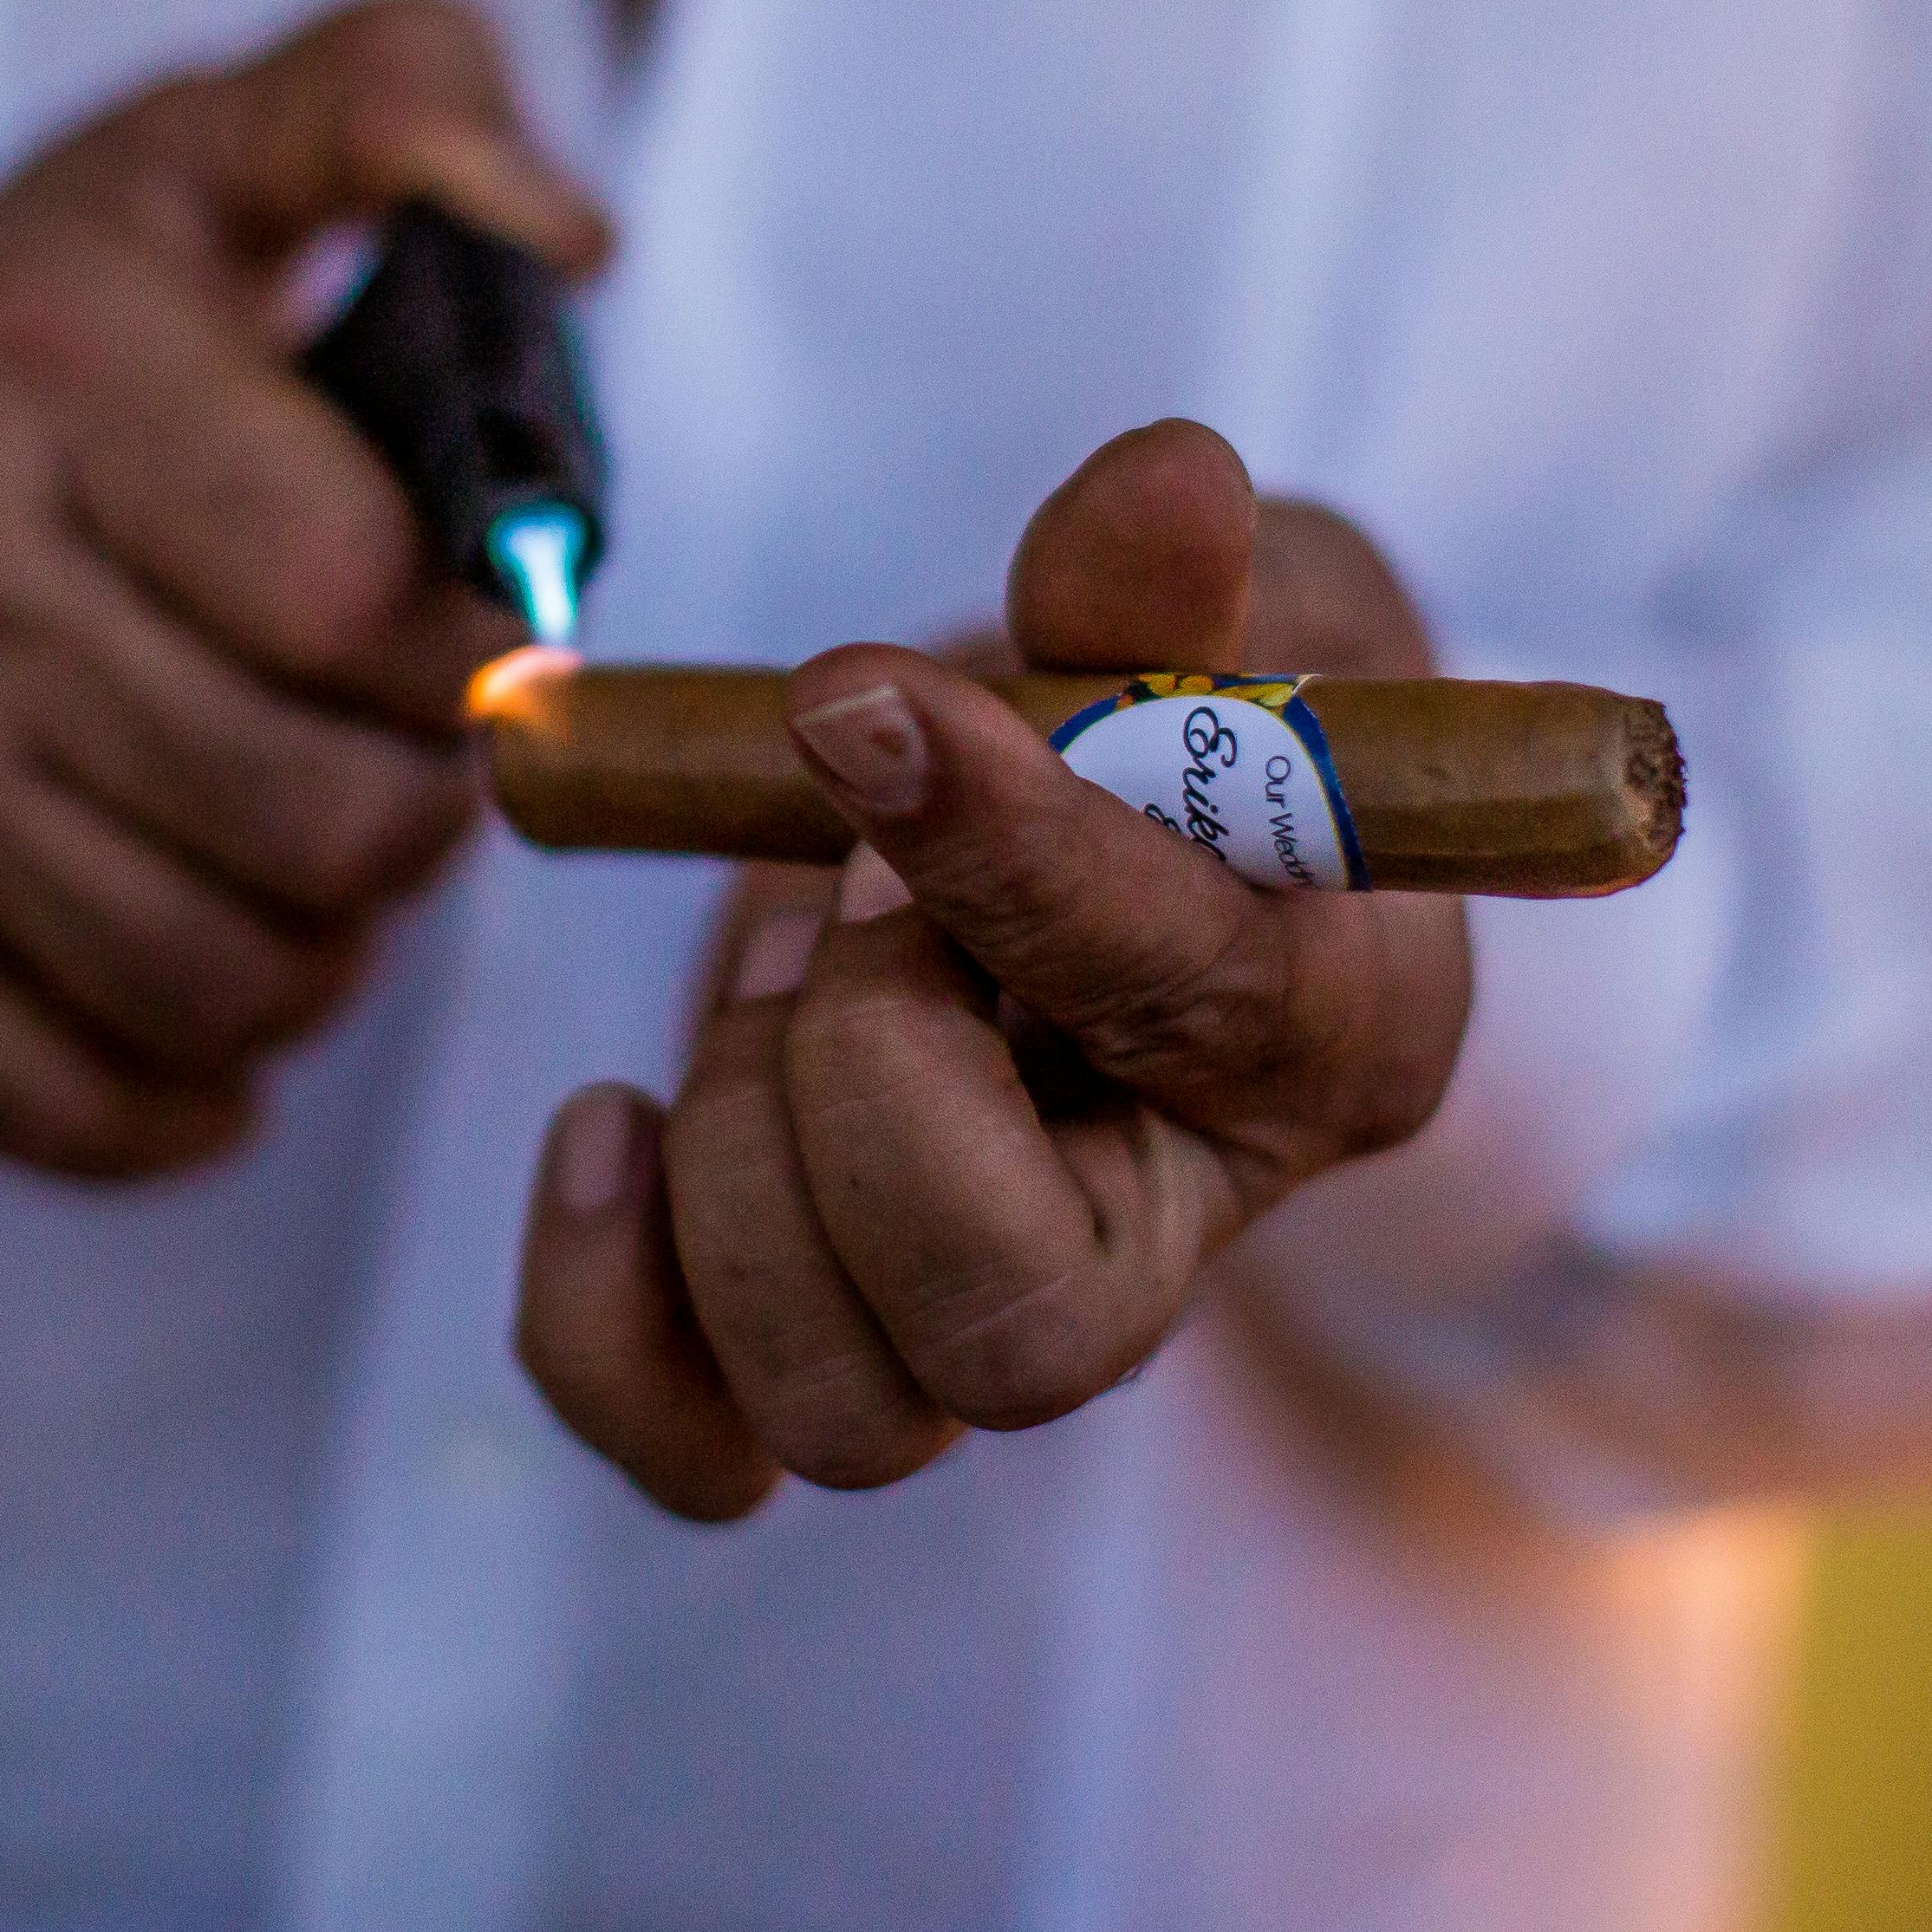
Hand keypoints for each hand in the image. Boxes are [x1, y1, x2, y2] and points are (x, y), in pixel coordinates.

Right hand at [0, 0, 608, 1179]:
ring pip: (223, 979)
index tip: (487, 628)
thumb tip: (572, 233)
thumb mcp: (188, 152)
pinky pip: (68, 1102)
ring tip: (322, 864)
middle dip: (424, 816)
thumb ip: (397, 96)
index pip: (359, 588)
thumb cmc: (8, 338)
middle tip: (414, 763)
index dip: (481, 643)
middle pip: (320, 817)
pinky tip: (216, 1002)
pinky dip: (186, 1092)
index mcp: (48, 365)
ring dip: (330, 956)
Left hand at [513, 420, 1469, 1515]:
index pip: (1187, 1001)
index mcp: (1331, 1037)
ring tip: (776, 955)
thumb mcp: (1226, 608)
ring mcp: (994, 1312)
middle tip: (842, 881)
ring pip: (849, 1408)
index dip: (1012, 859)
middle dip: (865, 1077)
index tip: (864, 706)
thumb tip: (1160, 487)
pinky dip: (600, 1301)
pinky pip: (688, 1444)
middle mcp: (1182, 1227)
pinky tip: (612, 1117)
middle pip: (1015, 1324)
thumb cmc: (1199, 717)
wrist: (1124, 823)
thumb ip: (1164, 578)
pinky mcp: (830, 1335)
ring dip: (746, 1156)